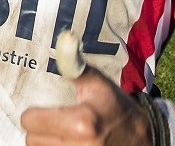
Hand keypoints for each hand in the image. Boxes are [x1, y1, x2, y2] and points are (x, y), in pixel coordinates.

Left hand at [20, 32, 151, 144]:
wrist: (144, 139)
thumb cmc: (117, 108)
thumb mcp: (98, 84)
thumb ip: (76, 65)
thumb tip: (65, 39)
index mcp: (82, 122)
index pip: (30, 120)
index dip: (33, 114)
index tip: (43, 110)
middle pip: (31, 140)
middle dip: (39, 130)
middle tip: (52, 122)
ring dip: (45, 143)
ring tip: (59, 134)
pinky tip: (65, 142)